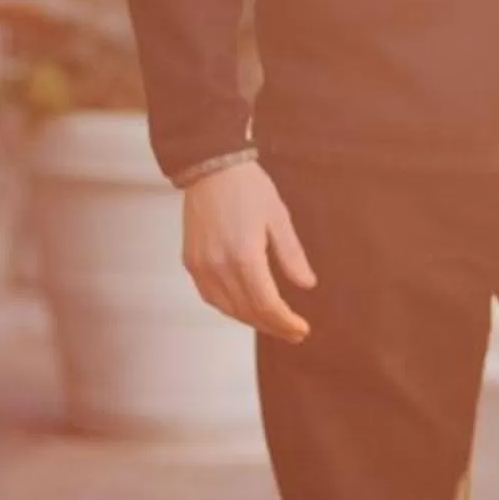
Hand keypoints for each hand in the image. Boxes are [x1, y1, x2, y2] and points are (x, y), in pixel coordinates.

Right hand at [182, 161, 316, 343]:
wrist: (210, 167)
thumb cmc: (248, 188)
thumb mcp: (278, 218)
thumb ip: (291, 255)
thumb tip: (308, 285)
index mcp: (245, 256)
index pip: (267, 304)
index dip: (285, 322)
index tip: (302, 329)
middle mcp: (219, 266)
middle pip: (248, 311)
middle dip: (273, 326)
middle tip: (294, 332)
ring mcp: (201, 266)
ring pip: (228, 308)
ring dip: (252, 320)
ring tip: (274, 323)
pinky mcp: (191, 262)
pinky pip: (211, 296)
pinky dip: (230, 308)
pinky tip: (245, 308)